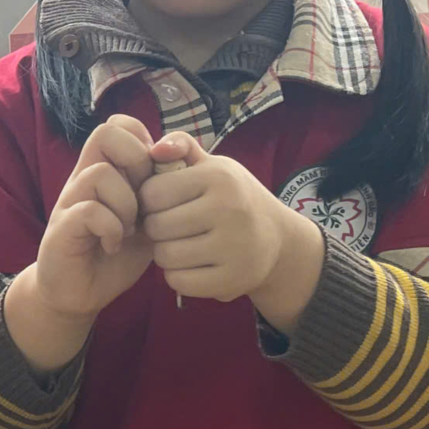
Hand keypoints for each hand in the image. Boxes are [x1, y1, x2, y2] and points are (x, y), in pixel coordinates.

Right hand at [4, 115, 155, 371]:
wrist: (80, 294)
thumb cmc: (114, 254)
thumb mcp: (147, 220)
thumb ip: (160, 197)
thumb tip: (185, 167)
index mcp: (106, 171)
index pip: (119, 124)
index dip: (142, 140)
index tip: (153, 178)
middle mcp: (84, 178)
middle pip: (105, 133)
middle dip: (135, 163)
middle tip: (144, 200)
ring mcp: (70, 201)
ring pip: (100, 173)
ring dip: (125, 204)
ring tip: (130, 230)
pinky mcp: (61, 229)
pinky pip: (89, 211)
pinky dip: (110, 228)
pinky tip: (114, 245)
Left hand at [138, 132, 324, 328]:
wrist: (279, 239)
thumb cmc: (233, 198)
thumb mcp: (213, 166)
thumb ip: (182, 146)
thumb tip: (156, 148)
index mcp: (219, 177)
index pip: (152, 192)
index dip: (150, 200)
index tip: (164, 203)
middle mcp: (229, 209)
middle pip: (156, 226)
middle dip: (156, 228)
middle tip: (173, 227)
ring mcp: (233, 247)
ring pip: (164, 256)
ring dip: (166, 253)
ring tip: (182, 244)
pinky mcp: (232, 279)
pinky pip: (179, 282)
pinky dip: (179, 276)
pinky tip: (192, 264)